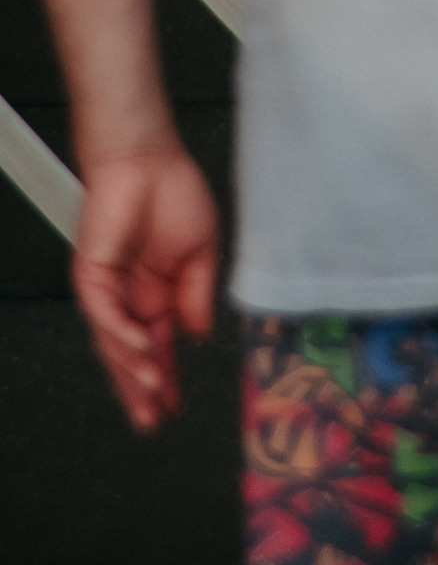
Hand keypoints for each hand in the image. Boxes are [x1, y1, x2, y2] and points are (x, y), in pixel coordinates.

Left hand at [72, 144, 218, 430]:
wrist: (149, 159)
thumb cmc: (174, 193)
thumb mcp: (202, 252)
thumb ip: (199, 294)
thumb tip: (200, 335)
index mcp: (158, 295)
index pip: (159, 347)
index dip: (167, 377)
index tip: (175, 405)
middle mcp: (131, 299)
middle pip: (131, 355)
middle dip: (140, 390)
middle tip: (152, 420)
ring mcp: (109, 291)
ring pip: (115, 343)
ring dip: (133, 370)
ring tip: (152, 393)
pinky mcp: (92, 277)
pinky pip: (105, 316)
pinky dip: (123, 337)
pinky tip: (142, 351)